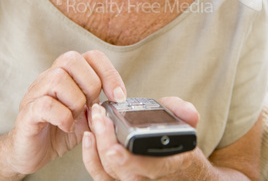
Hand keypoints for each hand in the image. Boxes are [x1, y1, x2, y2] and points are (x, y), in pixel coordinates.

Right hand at [2, 50, 125, 177]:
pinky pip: (46, 104)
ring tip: (76, 117)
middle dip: (91, 84)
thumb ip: (100, 106)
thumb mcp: (87, 116)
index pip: (92, 56)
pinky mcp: (27, 113)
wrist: (33, 152)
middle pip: (72, 59)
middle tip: (92, 106)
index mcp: (68, 74)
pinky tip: (67, 126)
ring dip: (75, 101)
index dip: (109, 73)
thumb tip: (117, 100)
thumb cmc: (61, 129)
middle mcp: (49, 77)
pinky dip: (63, 117)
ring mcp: (36, 92)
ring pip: (58, 78)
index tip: (119, 96)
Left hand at [82, 96, 199, 180]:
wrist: (179, 170)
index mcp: (172, 164)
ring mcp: (134, 180)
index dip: (130, 161)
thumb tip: (190, 113)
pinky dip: (91, 157)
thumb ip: (184, 113)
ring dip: (95, 147)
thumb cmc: (176, 144)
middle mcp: (151, 178)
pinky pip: (102, 176)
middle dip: (106, 144)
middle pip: (122, 172)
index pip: (152, 168)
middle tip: (99, 119)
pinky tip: (89, 135)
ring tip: (93, 120)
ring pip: (109, 174)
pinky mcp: (119, 179)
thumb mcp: (185, 125)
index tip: (113, 148)